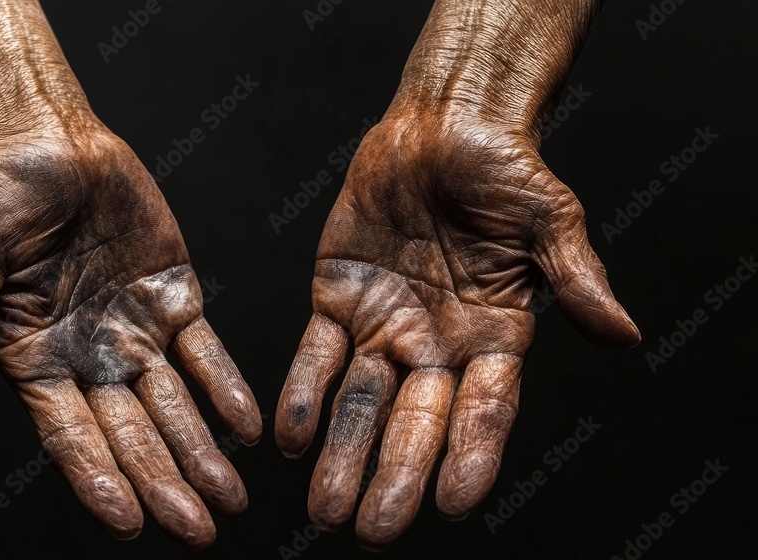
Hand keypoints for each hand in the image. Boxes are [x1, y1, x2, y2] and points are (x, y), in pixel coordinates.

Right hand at [0, 131, 261, 550]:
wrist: (55, 143)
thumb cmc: (1, 192)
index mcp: (36, 358)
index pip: (69, 433)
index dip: (98, 477)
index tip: (128, 521)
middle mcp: (90, 357)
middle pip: (131, 433)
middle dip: (164, 482)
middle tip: (197, 530)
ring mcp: (136, 333)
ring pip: (174, 405)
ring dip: (201, 451)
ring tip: (229, 498)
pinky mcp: (174, 300)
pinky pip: (205, 353)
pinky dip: (226, 388)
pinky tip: (246, 426)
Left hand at [275, 113, 638, 548]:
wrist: (442, 127)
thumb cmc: (505, 168)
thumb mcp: (550, 219)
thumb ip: (576, 277)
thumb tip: (622, 334)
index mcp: (493, 335)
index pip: (484, 408)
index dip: (471, 453)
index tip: (455, 502)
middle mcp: (435, 343)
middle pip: (415, 421)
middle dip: (395, 475)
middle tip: (373, 530)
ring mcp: (384, 326)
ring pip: (359, 401)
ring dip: (341, 453)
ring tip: (324, 508)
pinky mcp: (337, 300)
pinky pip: (314, 356)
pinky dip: (303, 395)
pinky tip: (290, 439)